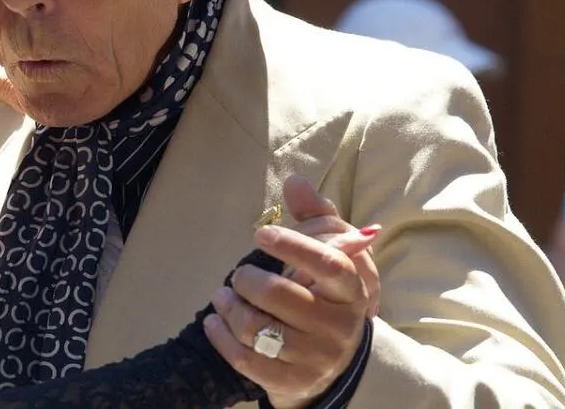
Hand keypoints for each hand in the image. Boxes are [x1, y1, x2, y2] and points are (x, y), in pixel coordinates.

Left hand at [204, 177, 378, 408]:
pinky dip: (221, 335)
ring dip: (228, 307)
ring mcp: (315, 359)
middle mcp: (338, 327)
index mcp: (350, 291)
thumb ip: (316, 217)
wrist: (334, 366)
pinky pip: (244, 358)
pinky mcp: (290, 383)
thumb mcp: (329, 258)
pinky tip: (214, 320)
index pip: (327, 264)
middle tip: (239, 274)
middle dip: (247, 279)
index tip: (261, 234)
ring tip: (222, 296)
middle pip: (280, 295)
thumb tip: (296, 181)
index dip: (293, 245)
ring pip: (257, 328)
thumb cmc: (325, 298)